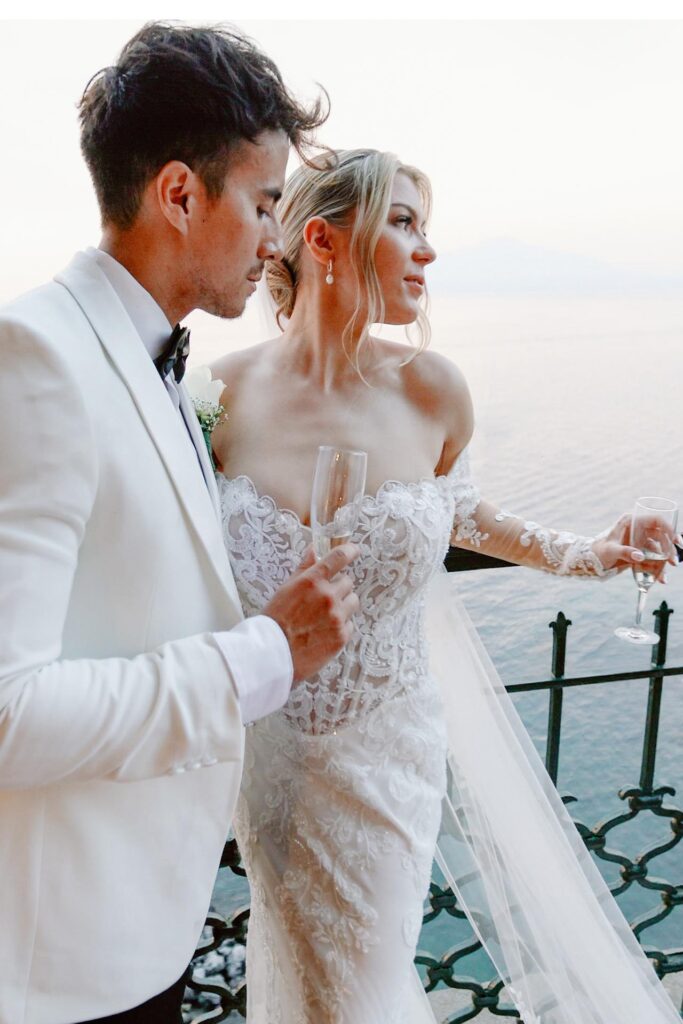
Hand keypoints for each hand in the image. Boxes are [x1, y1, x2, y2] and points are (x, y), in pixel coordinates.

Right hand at [262, 543, 360, 682]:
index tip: (354, 550)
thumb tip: (314, 550)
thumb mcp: (286, 589)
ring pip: (353, 602)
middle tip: (324, 599)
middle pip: (348, 582)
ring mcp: (337, 617)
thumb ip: (304, 569)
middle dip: (338, 588)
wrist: (273, 654)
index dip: (350, 551)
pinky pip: (350, 624)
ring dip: (343, 605)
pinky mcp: (342, 636)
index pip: (338, 557)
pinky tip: (324, 632)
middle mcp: (328, 596)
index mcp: (312, 581)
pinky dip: (341, 626)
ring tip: (325, 616)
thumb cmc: (275, 620)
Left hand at [593, 514, 679, 579]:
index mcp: (631, 522)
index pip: (656, 520)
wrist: (591, 562)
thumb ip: (625, 553)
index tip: (676, 541)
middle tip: (673, 562)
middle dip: (669, 549)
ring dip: (664, 561)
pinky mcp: (639, 552)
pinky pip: (652, 559)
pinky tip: (660, 579)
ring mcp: (639, 541)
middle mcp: (637, 529)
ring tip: (665, 575)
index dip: (669, 528)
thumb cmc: (598, 552)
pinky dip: (657, 568)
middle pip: (661, 536)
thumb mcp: (610, 551)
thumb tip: (640, 557)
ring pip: (658, 549)